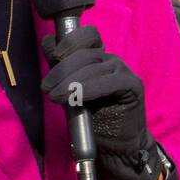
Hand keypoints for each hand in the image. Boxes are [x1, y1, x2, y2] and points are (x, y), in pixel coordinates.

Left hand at [40, 25, 154, 179]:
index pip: (87, 36)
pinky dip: (88, 89)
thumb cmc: (91, 117)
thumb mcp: (69, 90)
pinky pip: (107, 83)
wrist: (114, 144)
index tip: (55, 55)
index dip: (70, 40)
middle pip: (84, 54)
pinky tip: (75, 99)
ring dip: (70, 82)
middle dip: (62, 70)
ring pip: (92, 68)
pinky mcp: (132, 85)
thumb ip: (60, 67)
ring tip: (55, 97)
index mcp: (98, 57)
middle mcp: (111, 60)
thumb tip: (47, 41)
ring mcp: (123, 71)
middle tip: (47, 88)